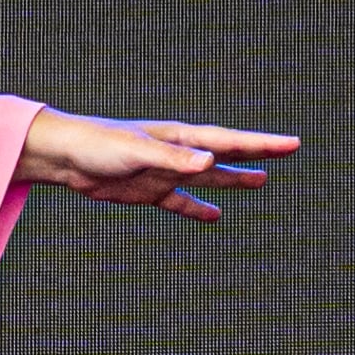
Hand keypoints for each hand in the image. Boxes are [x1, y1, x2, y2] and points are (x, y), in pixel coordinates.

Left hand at [16, 111, 299, 215]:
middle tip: (287, 152)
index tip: (290, 144)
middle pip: (225, 155)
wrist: (64, 157)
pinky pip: (180, 203)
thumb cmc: (98, 144)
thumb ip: (175, 158)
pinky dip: (197, 210)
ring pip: (208, 178)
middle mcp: (177, 153)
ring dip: (233, 180)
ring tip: (261, 181)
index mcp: (179, 138)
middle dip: (255, 154)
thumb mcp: (138, 150)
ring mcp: (164, 173)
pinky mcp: (148, 192)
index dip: (261, 144)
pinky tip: (215, 217)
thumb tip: (211, 161)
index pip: (229, 141)